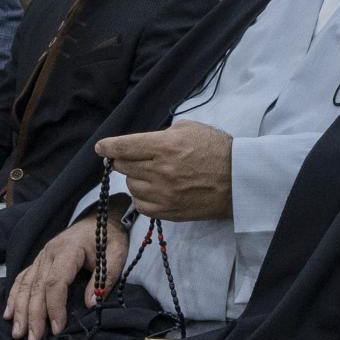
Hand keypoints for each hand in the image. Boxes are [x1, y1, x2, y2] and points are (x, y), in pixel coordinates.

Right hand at [3, 213, 122, 339]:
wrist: (101, 217)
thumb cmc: (110, 237)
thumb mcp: (116, 254)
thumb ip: (105, 278)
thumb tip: (91, 303)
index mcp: (68, 250)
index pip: (55, 282)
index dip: (54, 307)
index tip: (57, 328)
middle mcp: (49, 253)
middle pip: (36, 287)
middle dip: (33, 315)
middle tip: (33, 339)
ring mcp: (41, 256)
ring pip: (25, 284)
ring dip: (19, 310)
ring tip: (17, 333)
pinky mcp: (39, 260)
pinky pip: (22, 278)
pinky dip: (13, 297)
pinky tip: (8, 313)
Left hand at [95, 122, 231, 220]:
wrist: (239, 180)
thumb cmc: (217, 150)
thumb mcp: (190, 128)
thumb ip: (162, 134)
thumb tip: (142, 144)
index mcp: (165, 146)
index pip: (124, 147)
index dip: (108, 147)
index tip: (101, 148)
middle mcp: (160, 170)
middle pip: (123, 166)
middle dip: (125, 160)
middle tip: (137, 158)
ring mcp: (163, 194)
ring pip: (130, 185)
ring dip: (137, 178)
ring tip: (154, 175)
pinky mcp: (168, 211)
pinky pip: (141, 204)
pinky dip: (144, 196)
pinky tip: (156, 190)